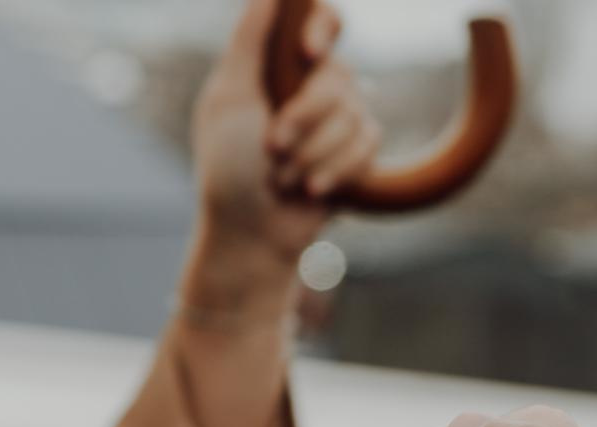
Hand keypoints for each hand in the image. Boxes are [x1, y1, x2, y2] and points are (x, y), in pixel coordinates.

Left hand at [189, 0, 381, 279]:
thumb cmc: (228, 169)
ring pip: (354, 114)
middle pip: (339, 75)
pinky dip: (335, 170)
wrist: (251, 235)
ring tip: (283, 178)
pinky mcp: (358, 153)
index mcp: (280, 64)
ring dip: (313, 153)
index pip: (324, 20)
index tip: (308, 53)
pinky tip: (310, 191)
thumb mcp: (228, 99)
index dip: (324, 26)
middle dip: (304, 118)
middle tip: (271, 148)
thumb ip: (249, 39)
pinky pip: (368, 143)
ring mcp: (339, 119)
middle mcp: (313, 85)